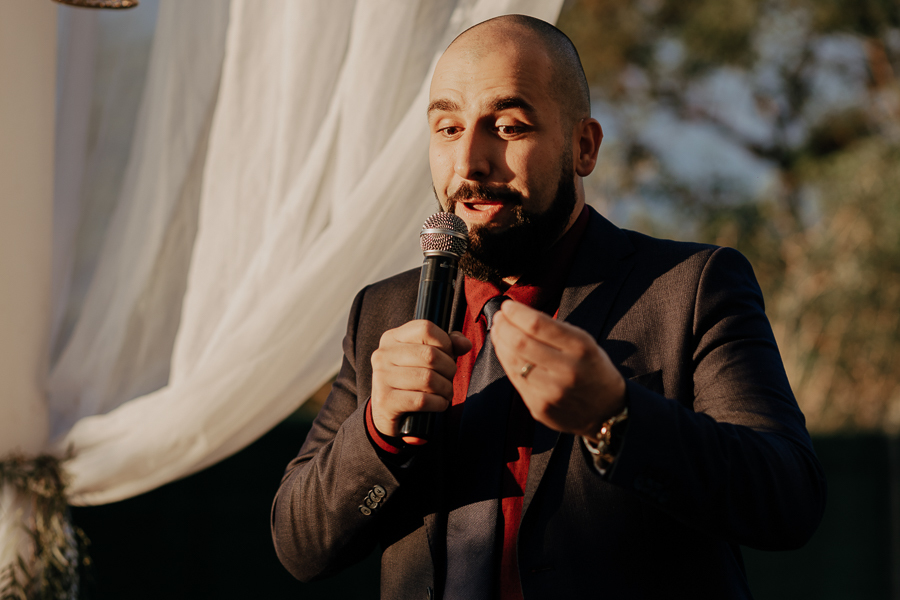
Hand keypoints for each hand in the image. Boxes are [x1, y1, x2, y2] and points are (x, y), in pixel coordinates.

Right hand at [370, 320, 471, 436]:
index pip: (425, 328)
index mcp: (392, 338)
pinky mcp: (385, 401)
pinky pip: (423, 400)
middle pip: (430, 355)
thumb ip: (447, 345)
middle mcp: (383, 355)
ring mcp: (381, 378)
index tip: (448, 355)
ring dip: (446, 388)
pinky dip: (439, 403)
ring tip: (446, 392)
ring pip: (428, 379)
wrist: (386, 412)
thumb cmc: (411, 380)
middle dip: (449, 369)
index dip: (445, 342)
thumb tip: (465, 344)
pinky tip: (439, 403)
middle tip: (449, 378)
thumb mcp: (425, 358)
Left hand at [490, 300, 625, 439]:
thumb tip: (518, 314)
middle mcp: (566, 370)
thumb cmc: (592, 370)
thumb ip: (554, 329)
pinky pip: (515, 380)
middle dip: (504, 326)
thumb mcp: (585, 342)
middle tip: (499, 317)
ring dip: (500, 343)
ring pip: (513, 362)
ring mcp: (551, 392)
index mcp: (580, 348)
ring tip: (498, 331)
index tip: (507, 305)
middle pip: (520, 342)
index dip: (516, 313)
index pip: (538, 325)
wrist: (607, 412)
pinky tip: (505, 351)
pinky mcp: (540, 407)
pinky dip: (506, 362)